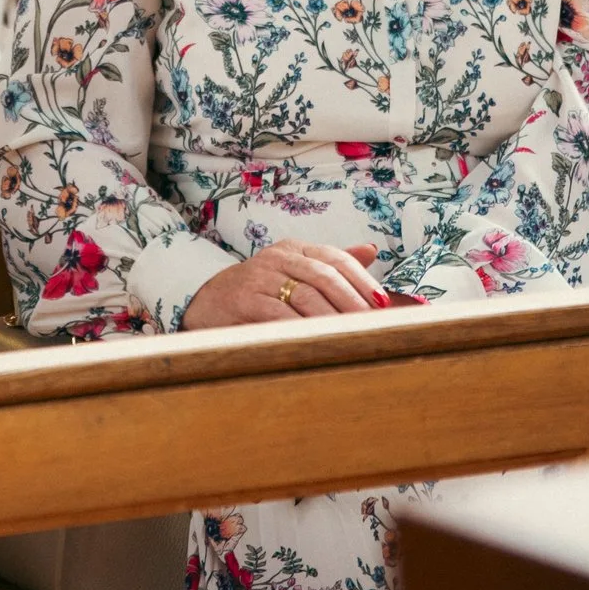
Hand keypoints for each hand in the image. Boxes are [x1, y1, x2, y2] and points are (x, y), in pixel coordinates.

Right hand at [183, 242, 385, 328]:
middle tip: (372, 325)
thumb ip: (331, 262)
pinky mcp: (245, 300)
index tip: (382, 302)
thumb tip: (371, 250)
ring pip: (305, 295)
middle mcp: (277, 257)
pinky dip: (302, 328)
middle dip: (352, 301)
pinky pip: (280, 314)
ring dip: (332, 318)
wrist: (206, 301)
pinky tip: (318, 341)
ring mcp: (259, 277)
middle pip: (324, 275)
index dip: (361, 279)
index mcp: (294, 248)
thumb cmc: (259, 290)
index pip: (334, 257)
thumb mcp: (294, 270)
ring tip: (352, 336)